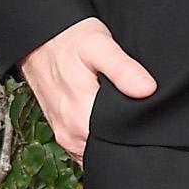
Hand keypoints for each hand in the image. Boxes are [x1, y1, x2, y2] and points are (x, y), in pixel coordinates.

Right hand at [18, 15, 155, 161]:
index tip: (148, 118)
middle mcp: (70, 132)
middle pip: (108, 147)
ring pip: (96, 148)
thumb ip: (123, 70)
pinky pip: (85, 144)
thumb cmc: (70, 41)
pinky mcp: (62, 130)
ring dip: (111, 136)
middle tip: (140, 112)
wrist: (41, 40)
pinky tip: (108, 117)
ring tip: (124, 113)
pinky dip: (98, 135)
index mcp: (80, 116)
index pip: (117, 143)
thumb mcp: (100, 46)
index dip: (137, 133)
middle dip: (126, 136)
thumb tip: (147, 89)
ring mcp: (64, 134)